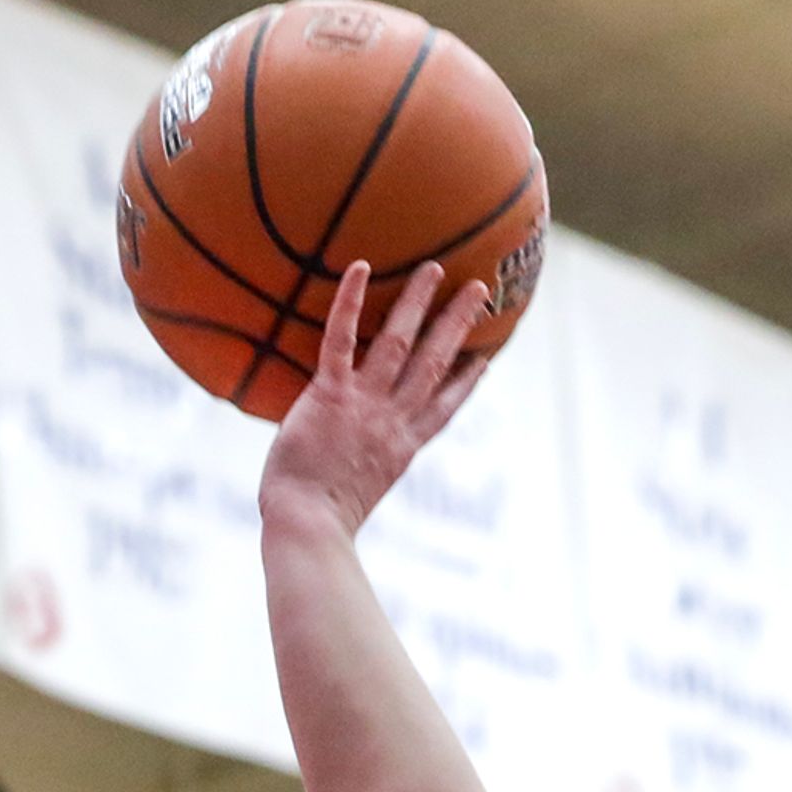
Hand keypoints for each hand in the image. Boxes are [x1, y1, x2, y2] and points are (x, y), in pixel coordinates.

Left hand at [261, 259, 490, 536]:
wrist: (308, 524)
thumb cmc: (317, 518)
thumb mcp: (352, 494)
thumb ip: (357, 467)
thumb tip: (343, 465)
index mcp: (402, 447)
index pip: (443, 408)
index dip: (465, 382)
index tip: (483, 359)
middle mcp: (392, 419)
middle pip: (435, 363)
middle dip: (458, 324)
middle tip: (479, 290)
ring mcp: (365, 404)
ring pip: (400, 343)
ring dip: (420, 302)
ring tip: (435, 268)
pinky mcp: (331, 394)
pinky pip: (342, 339)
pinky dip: (351, 302)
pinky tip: (362, 267)